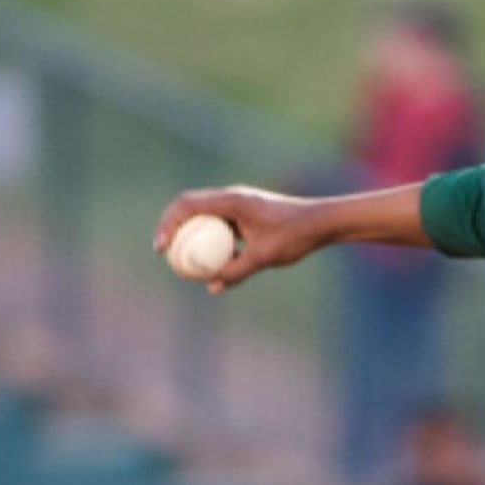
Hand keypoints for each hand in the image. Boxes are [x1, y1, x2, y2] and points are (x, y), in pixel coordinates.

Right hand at [153, 186, 322, 294]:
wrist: (322, 222)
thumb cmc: (296, 235)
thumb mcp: (265, 257)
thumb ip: (237, 272)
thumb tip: (212, 287)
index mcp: (232, 201)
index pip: (188, 205)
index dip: (167, 224)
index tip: (161, 248)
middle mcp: (233, 198)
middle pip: (190, 207)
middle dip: (171, 227)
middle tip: (162, 252)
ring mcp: (240, 204)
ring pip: (205, 216)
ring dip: (191, 233)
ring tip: (181, 258)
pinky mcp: (247, 214)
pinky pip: (221, 225)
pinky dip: (211, 239)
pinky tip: (213, 263)